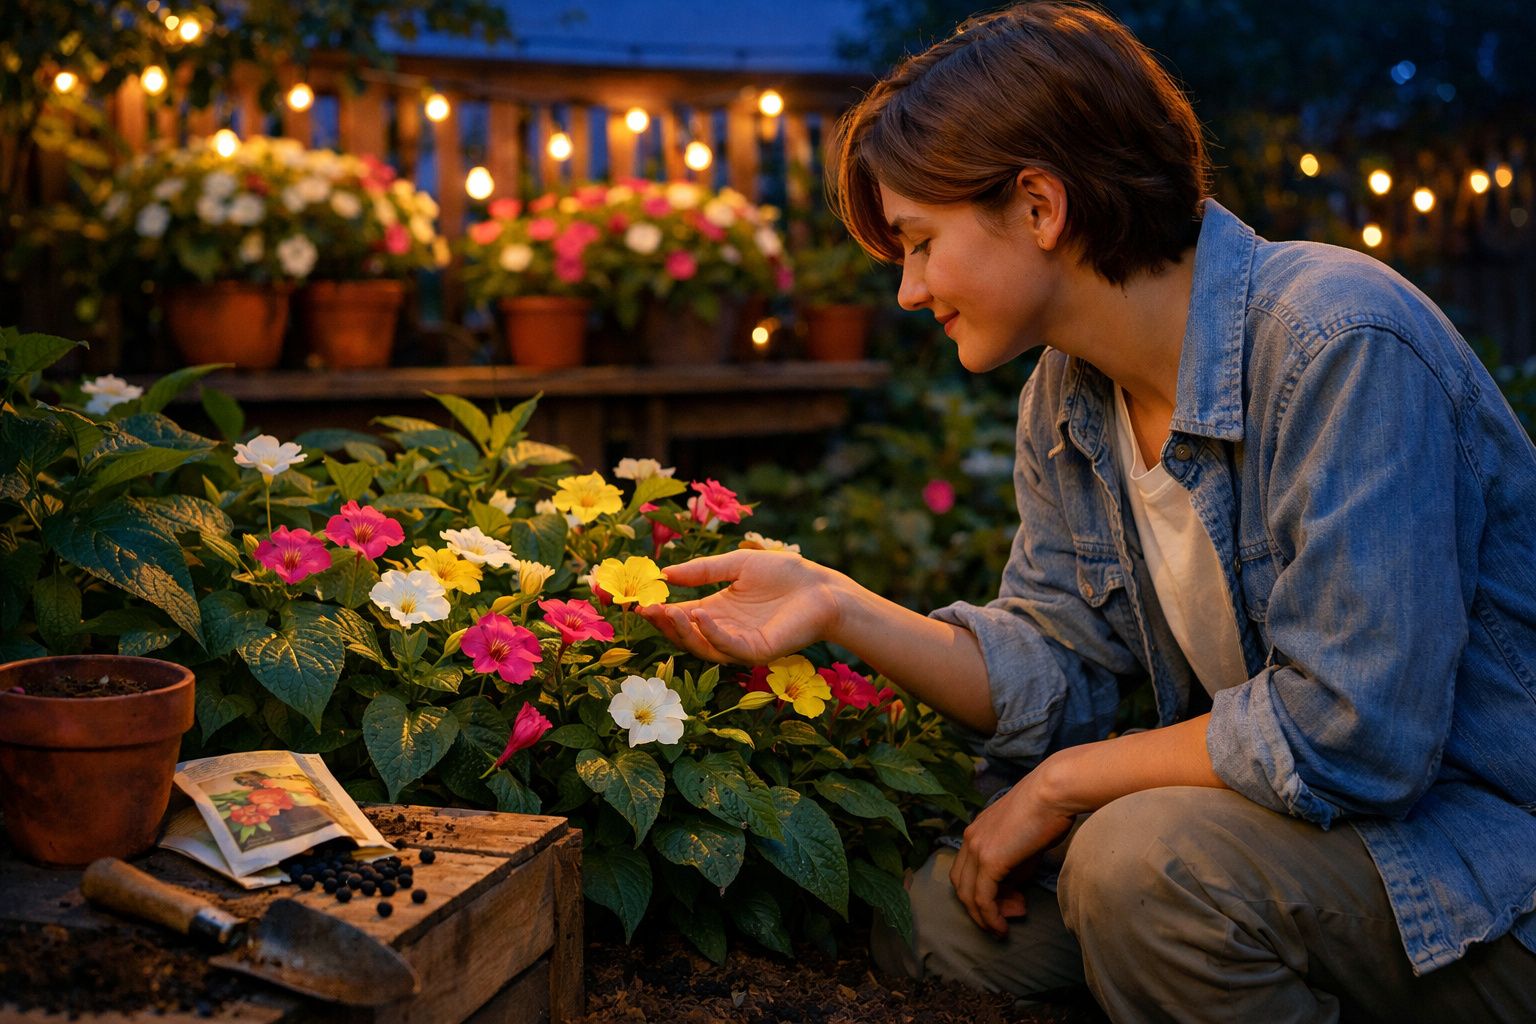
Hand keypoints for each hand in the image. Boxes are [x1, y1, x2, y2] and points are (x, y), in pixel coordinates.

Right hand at [638, 549, 843, 664]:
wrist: (821, 586)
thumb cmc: (784, 573)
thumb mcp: (736, 565)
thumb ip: (702, 570)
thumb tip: (665, 573)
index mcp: (718, 610)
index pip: (681, 616)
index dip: (659, 610)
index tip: (638, 601)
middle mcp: (725, 630)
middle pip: (686, 636)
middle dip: (664, 625)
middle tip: (646, 610)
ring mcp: (741, 643)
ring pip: (703, 647)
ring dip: (683, 632)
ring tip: (668, 611)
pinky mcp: (758, 650)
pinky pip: (729, 648)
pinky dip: (712, 633)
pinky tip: (700, 615)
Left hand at [950, 767, 1075, 937]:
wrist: (1054, 792)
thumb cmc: (1047, 812)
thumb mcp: (1024, 843)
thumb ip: (1013, 865)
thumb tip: (1010, 889)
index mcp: (976, 831)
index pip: (966, 871)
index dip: (980, 892)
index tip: (1007, 902)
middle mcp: (970, 839)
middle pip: (961, 885)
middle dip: (980, 907)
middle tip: (1005, 917)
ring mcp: (976, 849)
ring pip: (967, 895)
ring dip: (983, 918)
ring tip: (1001, 929)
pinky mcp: (989, 860)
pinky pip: (982, 899)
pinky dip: (989, 917)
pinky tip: (1001, 928)